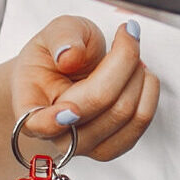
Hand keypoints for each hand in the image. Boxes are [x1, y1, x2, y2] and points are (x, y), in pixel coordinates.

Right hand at [11, 16, 159, 161]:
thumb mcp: (55, 32)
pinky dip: (148, 91)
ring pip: (125, 113)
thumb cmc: (57, 55)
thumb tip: (69, 56)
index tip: (70, 106)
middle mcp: (56, 135)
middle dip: (122, 61)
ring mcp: (85, 146)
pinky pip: (141, 122)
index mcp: (30, 107)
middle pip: (99, 103)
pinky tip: (139, 73)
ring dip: (138, 74)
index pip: (40, 125)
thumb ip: (60, 38)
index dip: (56, 119)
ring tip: (130, 52)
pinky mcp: (112, 146)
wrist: (65, 75)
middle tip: (126, 34)